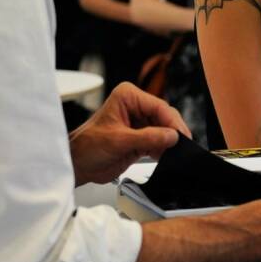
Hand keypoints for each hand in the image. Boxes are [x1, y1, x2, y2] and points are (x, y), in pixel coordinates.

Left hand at [69, 82, 190, 185]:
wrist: (78, 164)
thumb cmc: (87, 146)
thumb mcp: (119, 141)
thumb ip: (148, 138)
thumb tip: (172, 136)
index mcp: (127, 97)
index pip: (158, 106)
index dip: (172, 122)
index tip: (181, 135)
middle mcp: (134, 106)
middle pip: (164, 117)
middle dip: (172, 131)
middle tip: (182, 145)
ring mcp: (138, 122)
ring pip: (164, 130)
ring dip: (169, 142)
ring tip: (176, 153)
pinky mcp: (140, 137)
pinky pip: (159, 141)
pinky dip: (164, 149)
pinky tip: (167, 156)